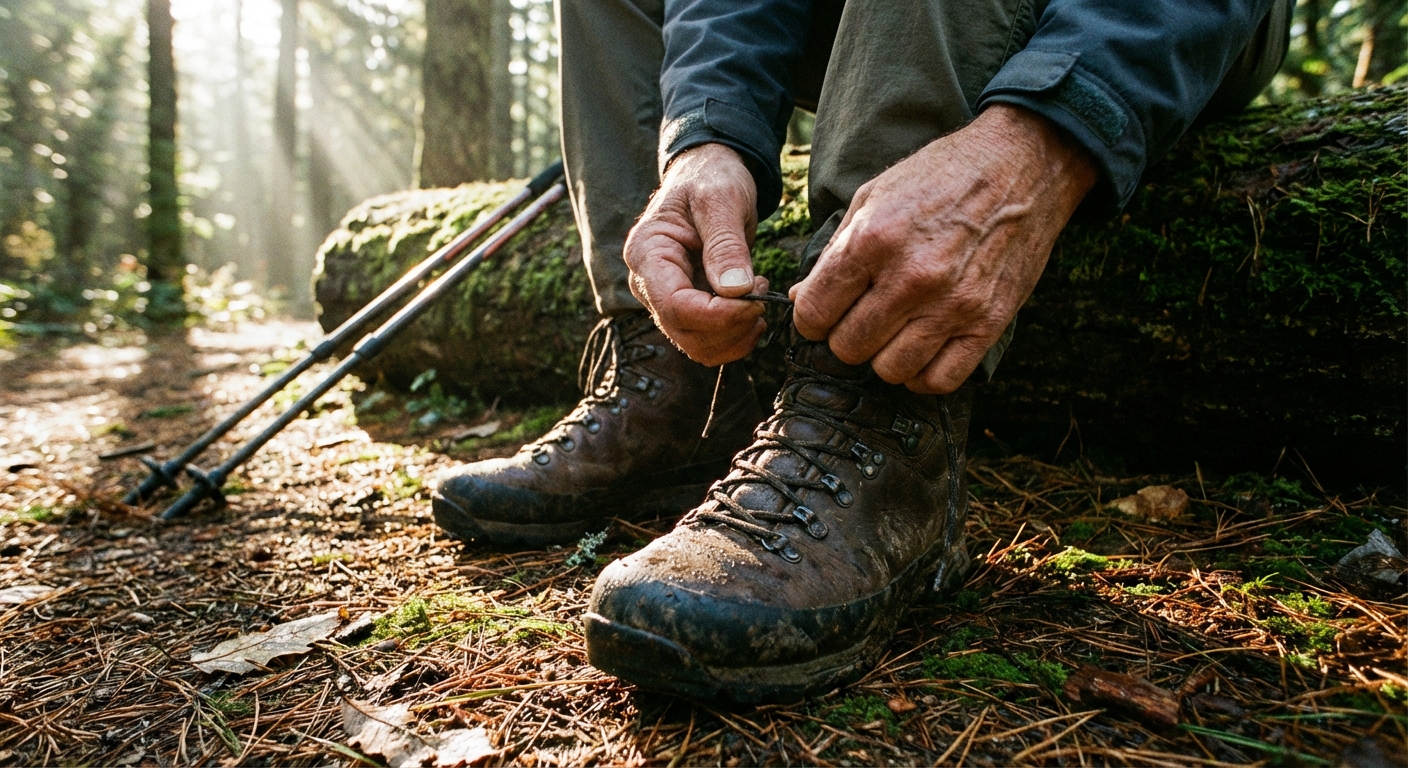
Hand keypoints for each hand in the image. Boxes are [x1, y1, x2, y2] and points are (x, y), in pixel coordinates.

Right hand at [624, 143, 769, 366]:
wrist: (710, 174)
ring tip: (759, 297)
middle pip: (685, 333)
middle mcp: (649, 283)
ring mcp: (667, 297)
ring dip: (736, 334)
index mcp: (647, 254)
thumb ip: (726, 245)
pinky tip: (753, 303)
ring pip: (698, 345)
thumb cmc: (711, 178)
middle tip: (762, 297)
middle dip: (731, 327)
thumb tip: (735, 292)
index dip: (718, 316)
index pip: (675, 306)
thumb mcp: (721, 199)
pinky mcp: (688, 306)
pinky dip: (737, 333)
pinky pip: (709, 339)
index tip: (755, 303)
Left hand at [791, 104, 1097, 392]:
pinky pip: (939, 380)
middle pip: (848, 347)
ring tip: (893, 331)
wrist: (1021, 163)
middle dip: (846, 336)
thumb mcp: (873, 196)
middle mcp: (911, 278)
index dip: (812, 317)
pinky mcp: (988, 322)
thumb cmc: (941, 175)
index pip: (814, 314)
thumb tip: (802, 299)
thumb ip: (835, 251)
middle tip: (862, 316)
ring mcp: (952, 305)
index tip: (825, 310)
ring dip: (884, 355)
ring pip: (889, 371)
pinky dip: (923, 374)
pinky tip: (921, 349)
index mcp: (873, 240)